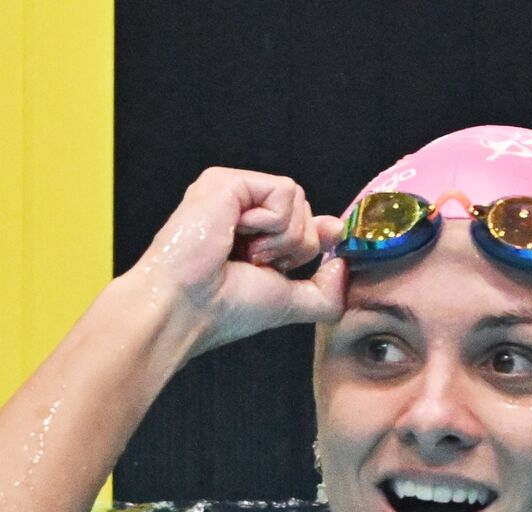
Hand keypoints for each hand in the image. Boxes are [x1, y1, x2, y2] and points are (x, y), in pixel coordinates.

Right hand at [132, 167, 346, 355]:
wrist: (186, 307)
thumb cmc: (224, 310)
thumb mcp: (287, 303)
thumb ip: (324, 291)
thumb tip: (344, 264)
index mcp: (250, 235)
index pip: (301, 221)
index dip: (320, 233)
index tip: (331, 239)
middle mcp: (240, 210)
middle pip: (305, 211)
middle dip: (294, 246)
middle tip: (255, 264)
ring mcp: (232, 193)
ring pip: (297, 200)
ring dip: (281, 238)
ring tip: (243, 253)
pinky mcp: (226, 181)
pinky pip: (283, 191)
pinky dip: (271, 223)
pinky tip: (237, 236)